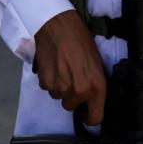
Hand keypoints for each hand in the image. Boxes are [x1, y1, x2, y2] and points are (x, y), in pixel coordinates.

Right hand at [33, 10, 106, 125]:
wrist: (58, 25)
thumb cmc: (80, 39)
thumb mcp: (97, 64)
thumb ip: (95, 84)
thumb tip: (92, 98)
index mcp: (96, 87)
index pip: (95, 118)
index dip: (90, 116)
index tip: (87, 112)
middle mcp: (79, 91)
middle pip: (71, 106)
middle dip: (72, 95)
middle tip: (72, 76)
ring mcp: (61, 88)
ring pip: (58, 96)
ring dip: (60, 86)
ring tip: (62, 67)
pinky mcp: (46, 82)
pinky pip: (47, 87)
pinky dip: (49, 79)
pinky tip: (53, 64)